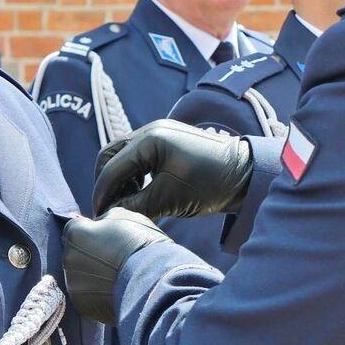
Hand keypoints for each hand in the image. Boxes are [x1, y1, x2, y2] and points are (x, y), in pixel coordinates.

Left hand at [62, 209, 173, 323]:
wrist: (153, 281)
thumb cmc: (140, 244)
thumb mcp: (124, 217)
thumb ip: (104, 219)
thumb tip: (96, 224)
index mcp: (75, 233)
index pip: (75, 229)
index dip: (91, 232)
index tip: (107, 239)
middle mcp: (68, 259)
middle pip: (75, 254)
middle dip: (90, 255)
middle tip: (114, 259)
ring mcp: (74, 284)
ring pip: (81, 277)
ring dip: (93, 276)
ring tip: (117, 277)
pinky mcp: (83, 306)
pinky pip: (88, 295)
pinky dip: (98, 293)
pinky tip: (116, 290)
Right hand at [92, 120, 252, 218]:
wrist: (246, 174)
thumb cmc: (211, 185)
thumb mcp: (170, 199)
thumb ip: (136, 205)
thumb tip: (110, 214)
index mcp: (150, 140)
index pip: (113, 167)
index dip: (102, 193)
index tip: (98, 214)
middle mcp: (150, 130)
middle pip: (110, 154)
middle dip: (105, 181)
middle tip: (106, 206)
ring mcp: (158, 132)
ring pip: (123, 154)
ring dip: (119, 177)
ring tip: (123, 201)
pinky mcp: (166, 140)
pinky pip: (138, 154)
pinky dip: (133, 172)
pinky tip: (139, 191)